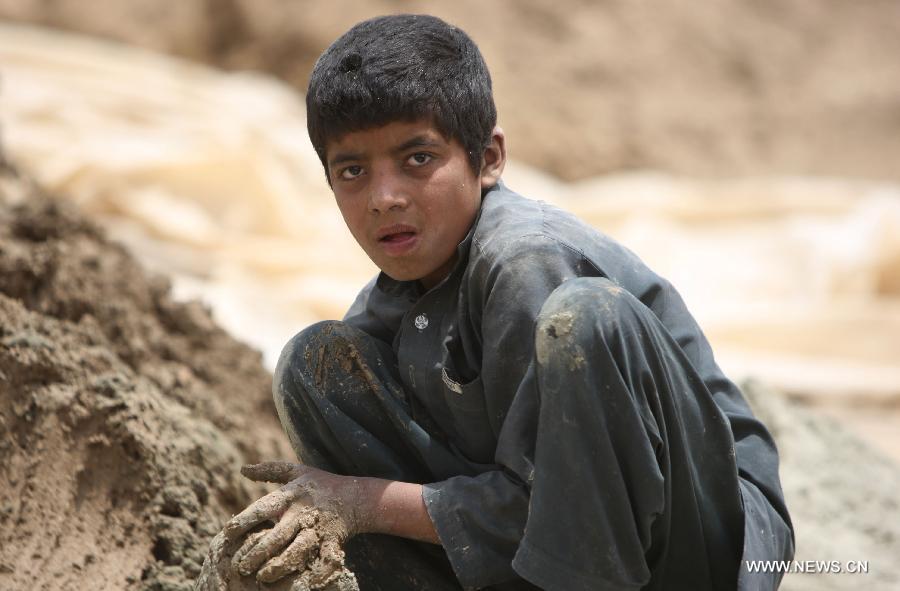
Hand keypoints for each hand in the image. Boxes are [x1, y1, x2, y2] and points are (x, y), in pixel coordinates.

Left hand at [194, 461, 360, 590]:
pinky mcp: (333, 540)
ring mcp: (318, 528)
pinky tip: (308, 583)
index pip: (263, 507)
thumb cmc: (321, 484)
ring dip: (280, 565)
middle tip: (241, 567)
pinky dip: (320, 572)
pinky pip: (327, 559)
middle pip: (277, 535)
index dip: (244, 519)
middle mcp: (302, 513)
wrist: (358, 496)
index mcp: (291, 495)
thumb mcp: (297, 471)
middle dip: (258, 552)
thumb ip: (269, 470)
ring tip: (264, 576)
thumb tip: (242, 469)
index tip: (228, 532)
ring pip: (297, 550)